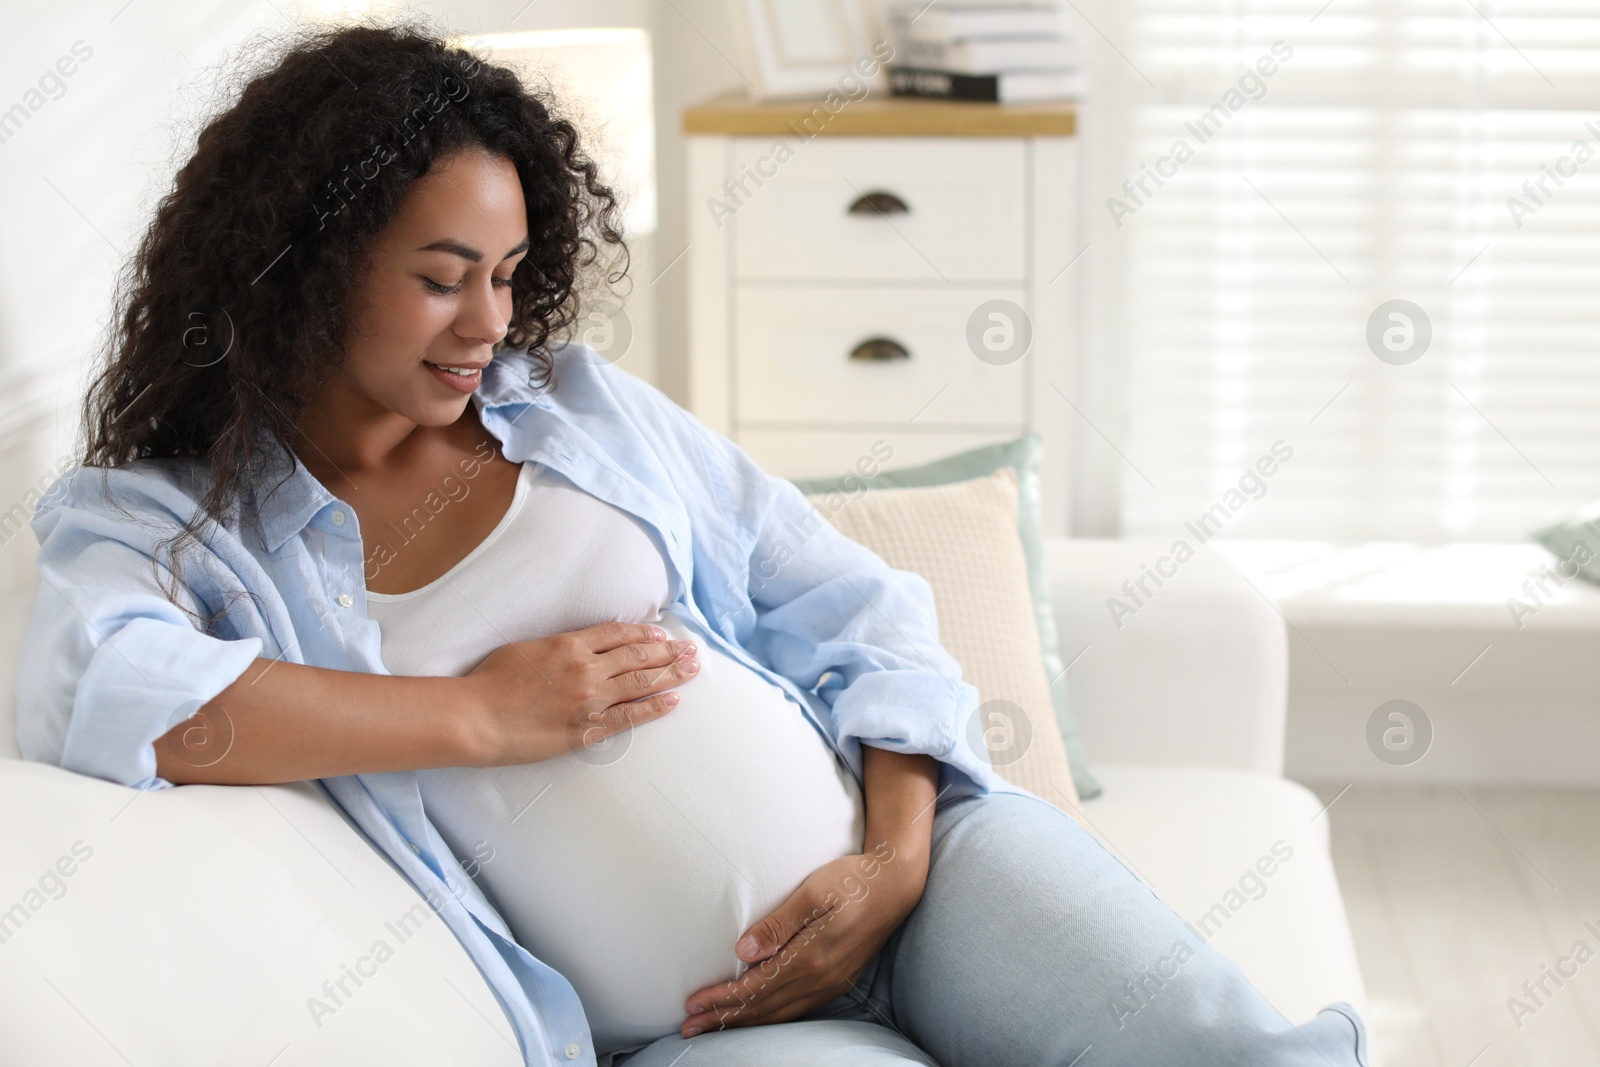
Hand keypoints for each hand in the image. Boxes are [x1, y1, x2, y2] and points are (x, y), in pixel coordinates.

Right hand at [461, 621, 699, 765]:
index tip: (661, 632)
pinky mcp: (588, 729)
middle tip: (691, 649)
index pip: (619, 633)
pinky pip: (630, 716)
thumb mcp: (526, 648)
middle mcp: (586, 668)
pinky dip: (655, 707)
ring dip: (671, 674)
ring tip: (693, 668)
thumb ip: (558, 646)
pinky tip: (673, 701)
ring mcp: (590, 699)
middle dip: (669, 650)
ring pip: (641, 681)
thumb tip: (578, 645)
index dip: (644, 632)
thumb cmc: (491, 682)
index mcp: (569, 644)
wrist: (478, 718)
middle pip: (639, 654)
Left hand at [680, 841, 926, 1036]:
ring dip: (745, 1022)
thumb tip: (743, 951)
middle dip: (724, 1018)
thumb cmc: (852, 880)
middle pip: (764, 1008)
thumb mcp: (813, 892)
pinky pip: (798, 1010)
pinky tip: (758, 1016)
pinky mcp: (838, 981)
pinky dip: (771, 1017)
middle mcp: (821, 979)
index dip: (722, 999)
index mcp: (811, 958)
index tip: (692, 1004)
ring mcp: (832, 983)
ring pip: (780, 1014)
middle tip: (690, 1027)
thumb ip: (778, 923)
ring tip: (715, 1026)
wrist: (895, 884)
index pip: (755, 988)